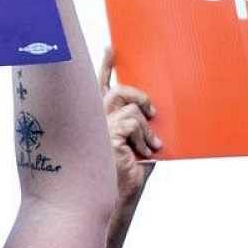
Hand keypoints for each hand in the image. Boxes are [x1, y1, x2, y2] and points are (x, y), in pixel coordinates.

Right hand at [98, 47, 159, 199]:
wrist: (118, 198)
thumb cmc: (126, 175)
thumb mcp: (137, 144)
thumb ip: (137, 125)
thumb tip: (151, 110)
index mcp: (100, 119)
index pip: (101, 87)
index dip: (105, 66)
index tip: (110, 48)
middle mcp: (95, 119)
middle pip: (118, 90)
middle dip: (139, 96)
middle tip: (152, 112)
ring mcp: (98, 125)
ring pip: (129, 106)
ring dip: (145, 127)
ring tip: (150, 146)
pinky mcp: (106, 133)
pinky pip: (133, 122)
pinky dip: (144, 138)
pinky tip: (142, 154)